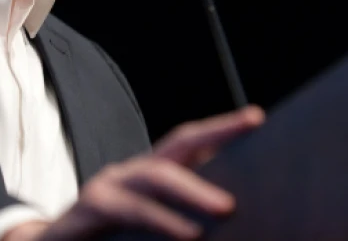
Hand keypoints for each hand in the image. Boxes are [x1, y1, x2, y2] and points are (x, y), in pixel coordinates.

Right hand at [3, 105, 264, 240]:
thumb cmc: (105, 239)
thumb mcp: (145, 225)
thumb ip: (178, 218)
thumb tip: (227, 215)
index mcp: (149, 177)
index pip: (189, 144)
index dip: (222, 129)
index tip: (256, 118)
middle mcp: (130, 173)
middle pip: (177, 146)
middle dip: (214, 135)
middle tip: (252, 134)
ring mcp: (108, 186)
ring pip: (155, 176)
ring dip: (192, 190)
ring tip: (226, 208)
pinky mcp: (90, 207)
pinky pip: (130, 210)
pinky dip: (161, 221)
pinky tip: (187, 235)